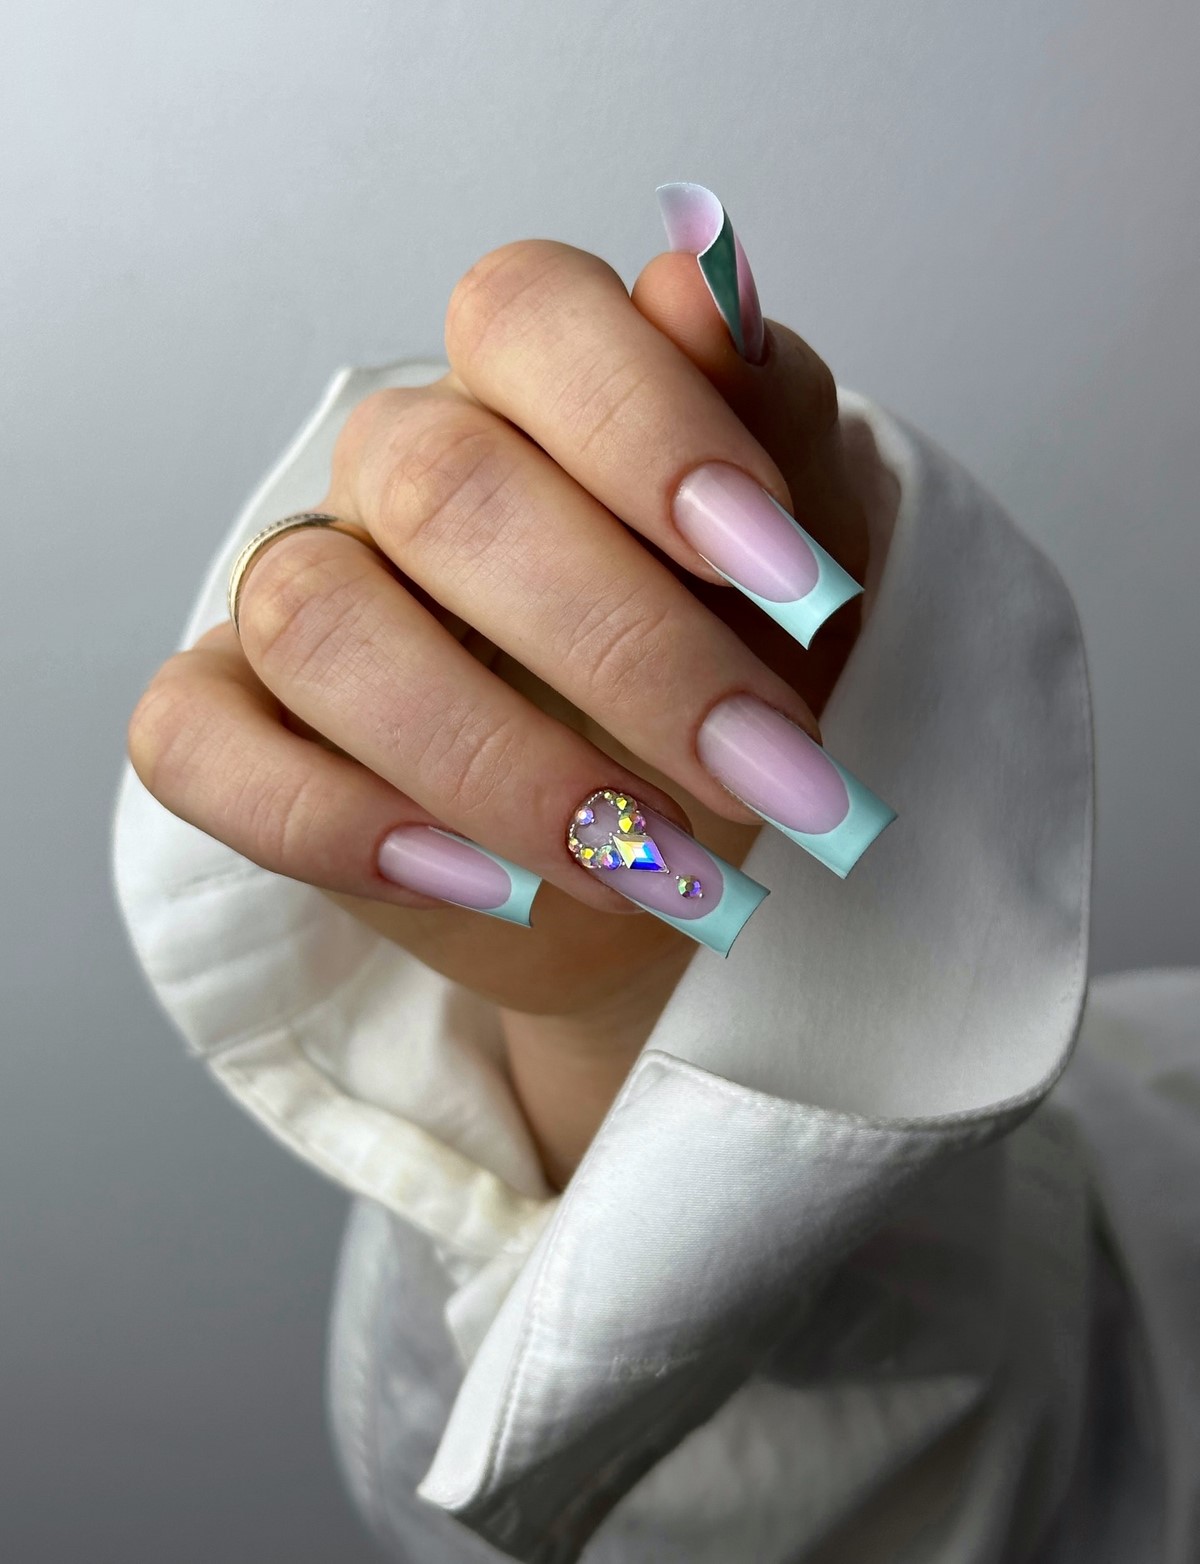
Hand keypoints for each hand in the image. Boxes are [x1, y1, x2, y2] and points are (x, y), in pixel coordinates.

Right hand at [129, 221, 872, 1182]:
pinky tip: (486, 886)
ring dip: (499, 762)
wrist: (677, 847)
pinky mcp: (233, 725)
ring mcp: (301, 593)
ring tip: (649, 864)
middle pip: (440, 488)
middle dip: (624, 646)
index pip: (524, 311)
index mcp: (528, 389)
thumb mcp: (800, 558)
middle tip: (765, 767)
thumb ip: (768, 421)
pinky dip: (335, 821)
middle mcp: (396, 472)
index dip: (647, 425)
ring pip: (317, 621)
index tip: (789, 577)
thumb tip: (706, 279)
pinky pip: (199, 744)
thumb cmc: (737, 678)